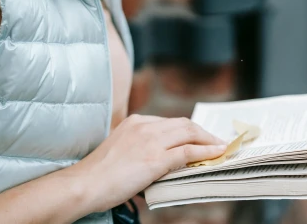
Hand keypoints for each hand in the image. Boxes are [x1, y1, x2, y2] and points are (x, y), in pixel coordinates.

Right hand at [72, 114, 226, 211]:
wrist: (85, 184)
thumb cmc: (99, 174)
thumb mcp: (121, 149)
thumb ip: (140, 148)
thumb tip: (162, 159)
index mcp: (135, 122)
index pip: (170, 122)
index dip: (189, 130)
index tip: (200, 137)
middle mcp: (144, 126)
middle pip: (184, 124)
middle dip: (204, 133)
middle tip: (217, 141)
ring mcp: (151, 141)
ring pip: (189, 134)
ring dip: (209, 140)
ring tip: (221, 147)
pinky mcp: (155, 159)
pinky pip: (187, 152)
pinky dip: (206, 152)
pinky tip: (216, 154)